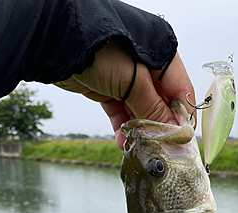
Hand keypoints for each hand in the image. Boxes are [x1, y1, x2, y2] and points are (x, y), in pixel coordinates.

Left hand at [54, 40, 194, 148]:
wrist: (55, 39)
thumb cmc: (100, 48)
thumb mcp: (133, 80)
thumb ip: (153, 108)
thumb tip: (172, 133)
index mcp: (162, 56)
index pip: (181, 92)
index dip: (181, 118)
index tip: (180, 142)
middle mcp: (147, 67)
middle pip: (161, 105)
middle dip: (159, 128)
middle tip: (160, 149)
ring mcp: (127, 78)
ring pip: (140, 111)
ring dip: (140, 131)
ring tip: (141, 147)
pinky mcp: (108, 89)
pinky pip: (121, 112)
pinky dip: (123, 127)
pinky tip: (123, 141)